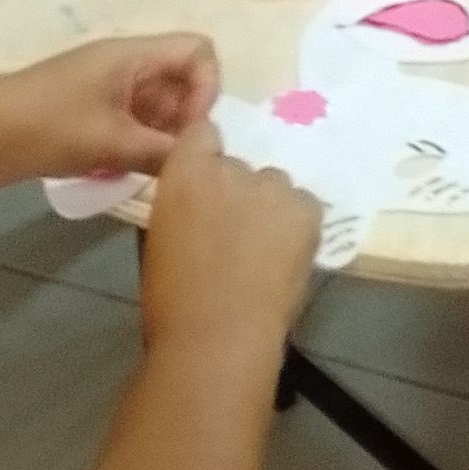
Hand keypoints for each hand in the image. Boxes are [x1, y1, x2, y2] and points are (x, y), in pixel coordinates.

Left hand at [0, 34, 222, 184]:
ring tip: (152, 173)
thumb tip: (199, 162)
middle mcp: (126, 67)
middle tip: (174, 162)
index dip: (207, 88)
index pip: (198, 52)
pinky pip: (132, 126)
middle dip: (185, 122)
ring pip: (157, 109)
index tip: (189, 130)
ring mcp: (107, 92)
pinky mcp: (90, 116)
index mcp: (133, 56)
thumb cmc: (46, 126)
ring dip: (161, 140)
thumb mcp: (110, 142)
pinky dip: (138, 149)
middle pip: (181, 83)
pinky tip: (126, 175)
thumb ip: (162, 152)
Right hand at [137, 120, 321, 351]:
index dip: (208, 158)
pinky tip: (286, 258)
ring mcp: (272, 187)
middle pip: (241, 166)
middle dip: (239, 194)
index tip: (210, 187)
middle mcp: (230, 168)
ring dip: (269, 208)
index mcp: (185, 172)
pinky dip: (297, 225)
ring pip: (275, 185)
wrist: (217, 336)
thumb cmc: (172, 301)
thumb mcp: (162, 239)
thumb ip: (182, 209)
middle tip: (235, 236)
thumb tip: (199, 213)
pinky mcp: (306, 210)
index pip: (203, 133)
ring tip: (264, 251)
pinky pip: (304, 206)